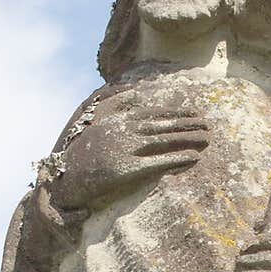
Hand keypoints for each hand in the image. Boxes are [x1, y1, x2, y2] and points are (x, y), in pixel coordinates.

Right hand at [49, 90, 209, 210]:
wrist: (61, 180)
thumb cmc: (78, 153)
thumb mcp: (93, 120)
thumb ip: (115, 103)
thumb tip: (136, 92)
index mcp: (116, 120)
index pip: (153, 112)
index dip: (176, 113)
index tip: (194, 113)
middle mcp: (122, 131)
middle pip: (163, 125)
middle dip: (188, 123)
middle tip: (209, 125)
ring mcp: (124, 150)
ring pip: (164, 140)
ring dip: (189, 138)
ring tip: (208, 139)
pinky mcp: (125, 170)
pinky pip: (158, 163)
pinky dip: (177, 159)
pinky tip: (194, 158)